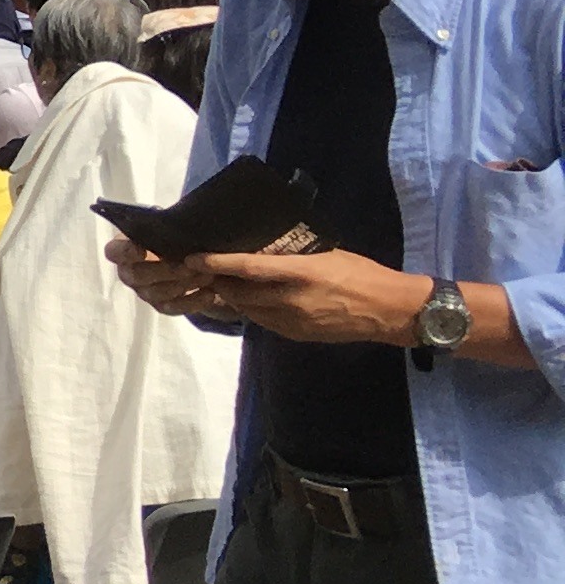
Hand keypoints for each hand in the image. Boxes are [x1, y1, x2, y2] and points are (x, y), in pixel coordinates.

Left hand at [167, 244, 424, 345]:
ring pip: (248, 310)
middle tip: (203, 270)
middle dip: (218, 282)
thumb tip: (266, 248)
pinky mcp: (297, 335)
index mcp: (300, 273)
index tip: (193, 258)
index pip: (248, 268)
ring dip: (233, 298)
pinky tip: (252, 300)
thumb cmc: (361, 274)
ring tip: (223, 283)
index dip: (217, 263)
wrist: (391, 311)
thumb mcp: (327, 255)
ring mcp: (293, 321)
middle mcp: (291, 299)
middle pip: (239, 293)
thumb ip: (294, 256)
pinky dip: (253, 310)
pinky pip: (264, 322)